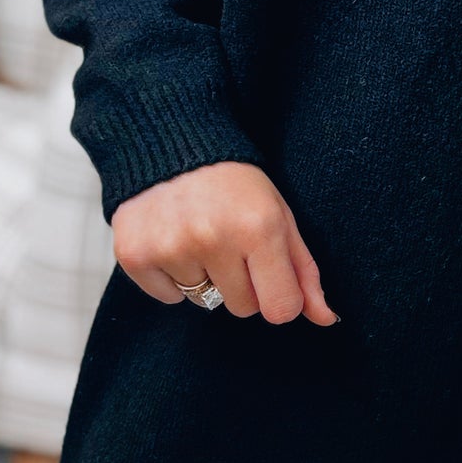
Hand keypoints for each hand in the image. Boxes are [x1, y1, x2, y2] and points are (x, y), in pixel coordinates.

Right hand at [111, 161, 337, 324]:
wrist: (173, 142)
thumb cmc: (236, 184)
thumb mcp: (279, 217)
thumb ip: (304, 272)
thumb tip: (326, 319)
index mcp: (258, 229)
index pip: (280, 310)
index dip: (278, 297)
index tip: (269, 273)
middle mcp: (213, 239)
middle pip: (241, 308)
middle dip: (241, 283)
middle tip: (230, 243)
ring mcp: (170, 247)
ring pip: (203, 302)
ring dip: (206, 277)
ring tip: (199, 235)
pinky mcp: (134, 253)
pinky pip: (168, 298)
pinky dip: (172, 277)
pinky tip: (172, 239)